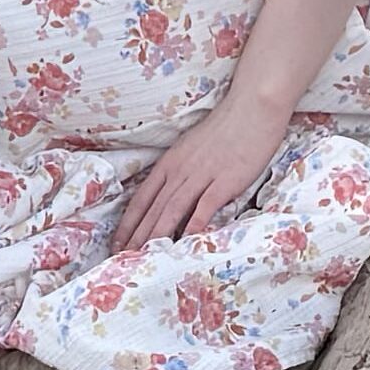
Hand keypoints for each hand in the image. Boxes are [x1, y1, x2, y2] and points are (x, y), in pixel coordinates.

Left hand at [106, 92, 297, 264]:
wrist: (252, 109)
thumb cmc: (224, 128)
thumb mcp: (191, 147)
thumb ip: (180, 170)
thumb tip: (170, 192)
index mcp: (169, 162)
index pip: (141, 198)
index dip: (128, 223)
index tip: (117, 243)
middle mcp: (180, 171)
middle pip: (153, 209)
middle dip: (136, 237)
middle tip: (123, 260)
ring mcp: (202, 175)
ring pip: (172, 210)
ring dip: (157, 235)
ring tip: (145, 257)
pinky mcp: (225, 181)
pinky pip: (205, 206)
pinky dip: (193, 225)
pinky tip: (186, 243)